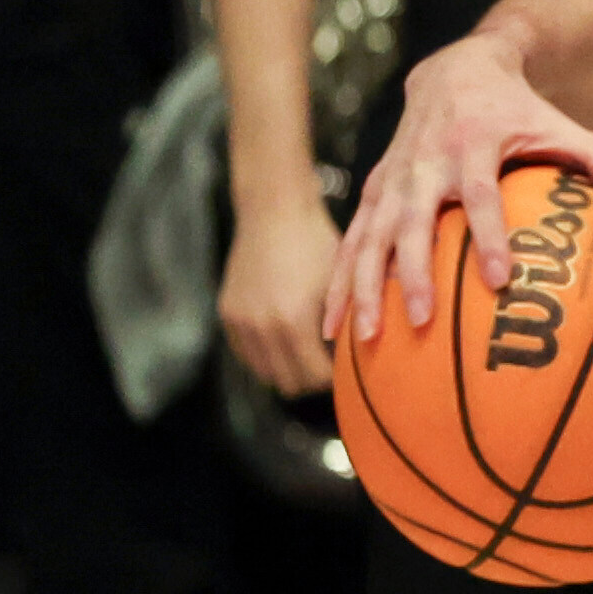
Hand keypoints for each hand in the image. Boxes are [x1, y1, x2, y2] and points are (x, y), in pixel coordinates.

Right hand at [219, 185, 347, 400]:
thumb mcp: (340, 282)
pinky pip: (247, 355)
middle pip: (290, 383)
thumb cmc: (316, 242)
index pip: (316, 377)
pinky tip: (284, 340)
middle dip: (312, 380)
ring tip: (308, 353)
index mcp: (294, 322)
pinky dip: (266, 356)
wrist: (274, 210)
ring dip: (287, 370)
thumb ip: (348, 323)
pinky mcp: (227, 315)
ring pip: (266, 373)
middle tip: (329, 365)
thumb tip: (365, 357)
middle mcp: (262, 328)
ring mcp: (241, 323)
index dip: (335, 378)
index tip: (347, 369)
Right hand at [325, 23, 592, 352]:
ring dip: (363, 286)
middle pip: (414, 223)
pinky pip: (351, 239)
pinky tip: (334, 328)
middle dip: (413, 272)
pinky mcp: (373, 190)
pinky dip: (340, 281)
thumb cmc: (518, 108)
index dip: (490, 235)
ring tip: (361, 339)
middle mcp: (425, 163)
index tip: (501, 278)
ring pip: (371, 237)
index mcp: (472, 146)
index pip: (481, 196)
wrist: (454, 69)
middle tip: (420, 318)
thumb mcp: (558, 124)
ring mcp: (393, 178)